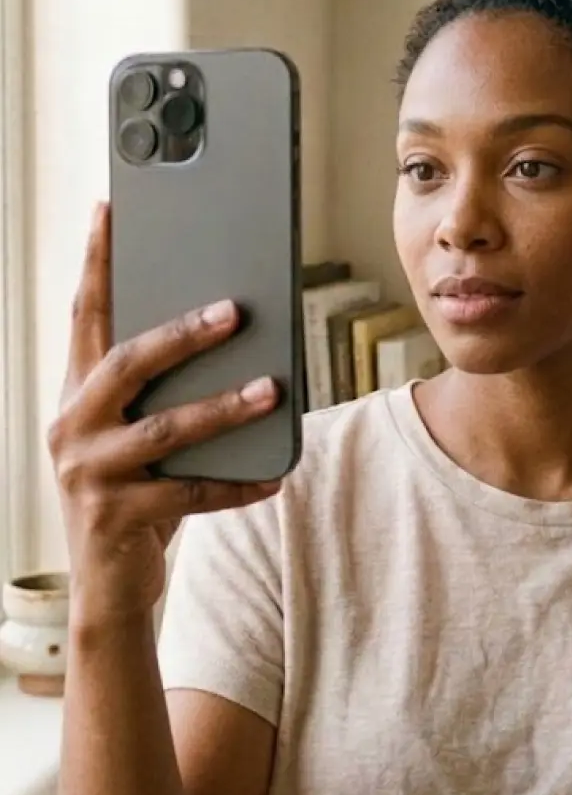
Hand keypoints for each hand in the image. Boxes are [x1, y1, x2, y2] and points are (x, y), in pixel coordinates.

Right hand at [49, 202, 281, 632]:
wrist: (108, 586)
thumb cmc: (133, 490)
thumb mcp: (135, 432)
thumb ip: (159, 390)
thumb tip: (229, 332)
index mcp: (77, 394)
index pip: (84, 315)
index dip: (97, 261)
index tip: (111, 209)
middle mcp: (72, 426)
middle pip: (127, 363)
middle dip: (182, 334)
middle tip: (235, 311)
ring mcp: (90, 474)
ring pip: (165, 430)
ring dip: (224, 407)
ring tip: (273, 390)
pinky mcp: (117, 518)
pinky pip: (190, 493)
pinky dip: (237, 483)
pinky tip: (277, 475)